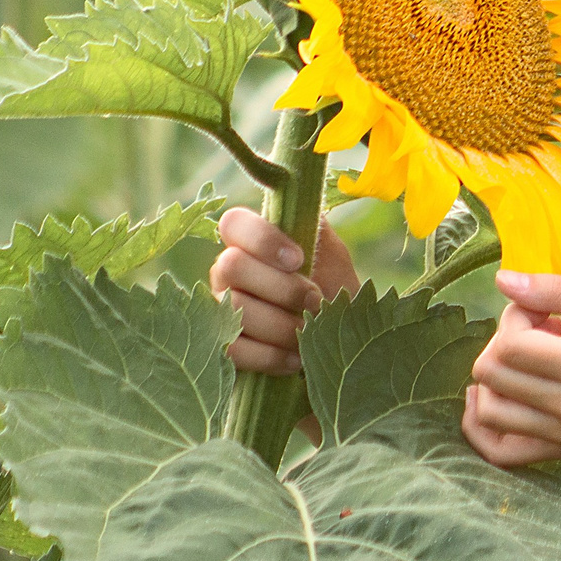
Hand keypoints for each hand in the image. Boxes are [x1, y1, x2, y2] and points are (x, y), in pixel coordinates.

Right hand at [209, 207, 357, 375]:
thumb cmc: (334, 292)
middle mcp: (227, 272)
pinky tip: (296, 359)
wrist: (341, 345)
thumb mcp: (331, 255)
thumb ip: (313, 227)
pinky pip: (233, 350)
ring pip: (236, 308)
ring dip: (283, 325)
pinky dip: (270, 357)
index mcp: (251, 243)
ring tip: (310, 332)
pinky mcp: (223, 348)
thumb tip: (298, 201)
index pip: (234, 223)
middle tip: (316, 301)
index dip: (263, 239)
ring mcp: (220, 309)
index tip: (299, 259)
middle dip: (282, 287)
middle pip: (231, 266)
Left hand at [463, 270, 560, 467]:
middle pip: (492, 376)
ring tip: (531, 360)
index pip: (510, 346)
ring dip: (495, 378)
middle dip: (502, 340)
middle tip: (540, 328)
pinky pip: (502, 451)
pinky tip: (499, 395)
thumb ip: (560, 291)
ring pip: (488, 413)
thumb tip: (504, 280)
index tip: (544, 308)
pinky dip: (485, 425)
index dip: (514, 316)